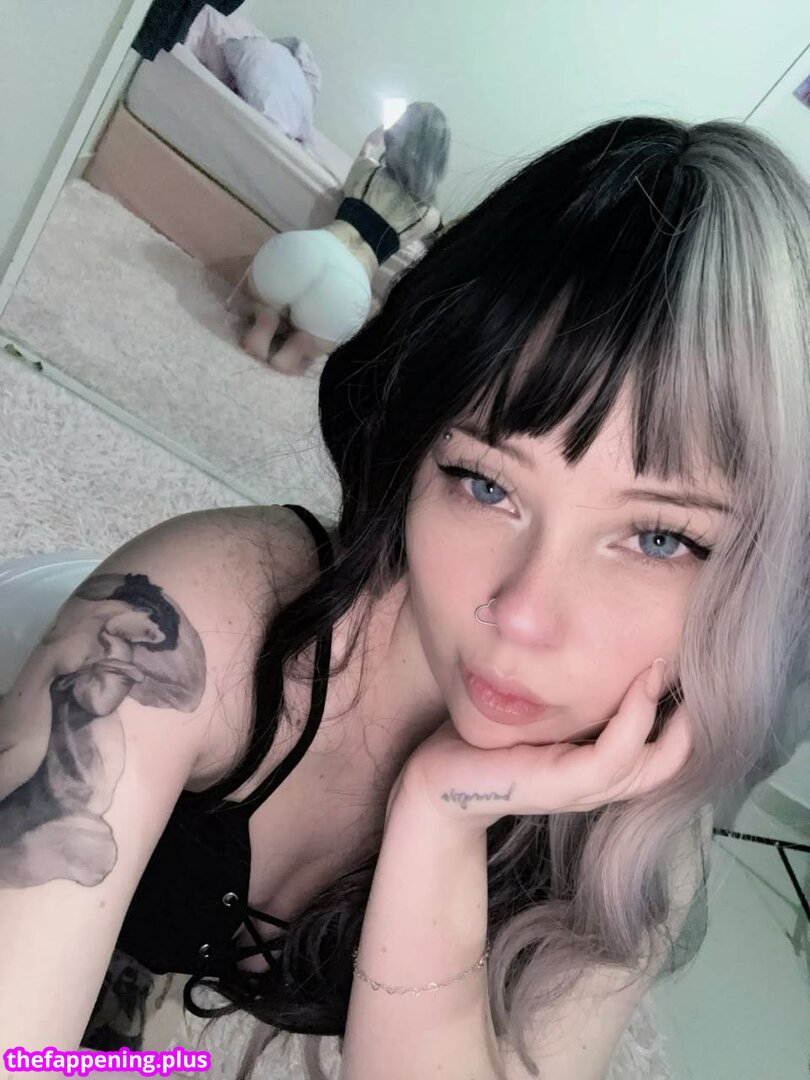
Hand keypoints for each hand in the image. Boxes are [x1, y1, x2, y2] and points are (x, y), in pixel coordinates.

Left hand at [396, 661, 691, 832]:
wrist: (437, 781)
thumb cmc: (485, 738)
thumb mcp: (538, 707)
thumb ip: (568, 687)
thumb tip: (586, 634)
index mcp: (598, 765)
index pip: (665, 745)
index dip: (686, 709)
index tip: (686, 658)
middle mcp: (601, 782)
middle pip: (676, 757)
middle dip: (694, 712)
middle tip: (694, 658)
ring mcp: (586, 788)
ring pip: (659, 759)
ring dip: (668, 709)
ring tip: (667, 660)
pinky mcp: (564, 786)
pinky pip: (617, 754)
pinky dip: (635, 717)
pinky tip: (639, 681)